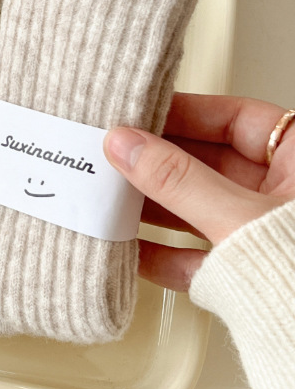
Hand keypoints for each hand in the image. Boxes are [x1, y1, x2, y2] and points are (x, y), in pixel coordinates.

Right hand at [103, 93, 294, 290]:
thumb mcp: (240, 217)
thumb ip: (178, 179)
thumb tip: (126, 145)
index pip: (236, 119)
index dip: (184, 112)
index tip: (138, 112)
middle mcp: (285, 196)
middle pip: (209, 164)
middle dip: (157, 162)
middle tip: (114, 153)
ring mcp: (267, 237)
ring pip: (199, 209)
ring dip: (154, 207)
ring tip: (112, 197)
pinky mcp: (250, 276)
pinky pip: (200, 257)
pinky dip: (165, 254)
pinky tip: (132, 251)